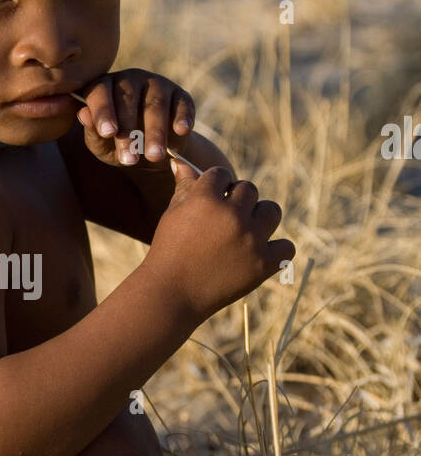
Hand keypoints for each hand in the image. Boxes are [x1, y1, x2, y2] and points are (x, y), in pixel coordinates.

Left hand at [75, 68, 194, 168]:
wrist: (149, 153)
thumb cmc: (116, 145)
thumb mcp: (101, 145)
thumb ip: (92, 131)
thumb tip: (83, 115)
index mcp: (103, 86)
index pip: (99, 92)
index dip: (103, 112)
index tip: (108, 133)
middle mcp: (130, 79)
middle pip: (128, 99)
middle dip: (129, 132)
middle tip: (130, 159)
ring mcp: (156, 84)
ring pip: (155, 104)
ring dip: (155, 132)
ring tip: (154, 156)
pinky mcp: (180, 95)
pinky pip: (182, 103)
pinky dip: (182, 117)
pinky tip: (181, 131)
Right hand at [145, 158, 294, 322]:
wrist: (172, 294)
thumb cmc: (168, 251)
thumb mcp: (172, 214)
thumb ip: (184, 186)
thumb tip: (182, 161)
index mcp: (206, 199)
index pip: (222, 174)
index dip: (216, 186)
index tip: (211, 200)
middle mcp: (232, 215)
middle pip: (249, 189)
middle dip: (237, 200)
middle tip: (225, 220)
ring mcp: (251, 240)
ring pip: (271, 210)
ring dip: (260, 218)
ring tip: (244, 232)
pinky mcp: (263, 264)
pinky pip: (286, 246)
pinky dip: (276, 249)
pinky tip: (259, 253)